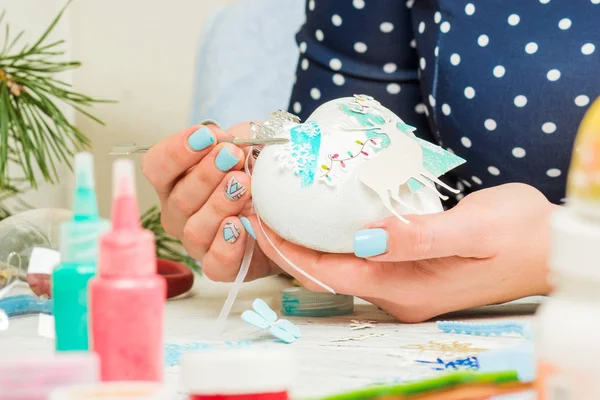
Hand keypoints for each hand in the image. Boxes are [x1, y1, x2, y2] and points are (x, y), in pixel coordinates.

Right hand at [142, 123, 278, 280]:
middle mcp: (180, 213)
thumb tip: (230, 140)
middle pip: (178, 198)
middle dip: (206, 174)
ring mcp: (197, 242)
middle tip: (232, 156)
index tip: (207, 136)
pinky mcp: (221, 266)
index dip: (178, 150)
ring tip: (244, 185)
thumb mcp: (251, 147)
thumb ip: (239, 139)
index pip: (158, 166)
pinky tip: (241, 226)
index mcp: (177, 181)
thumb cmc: (259, 176)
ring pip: (195, 229)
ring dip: (220, 204)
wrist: (285, 213)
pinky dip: (227, 245)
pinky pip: (215, 263)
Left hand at [239, 183, 554, 321]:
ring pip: (342, 266)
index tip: (260, 222)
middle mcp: (399, 295)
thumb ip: (419, 237)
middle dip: (290, 246)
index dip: (290, 250)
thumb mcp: (475, 229)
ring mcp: (405, 287)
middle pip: (328, 273)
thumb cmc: (522, 234)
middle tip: (261, 209)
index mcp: (407, 289)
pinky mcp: (412, 273)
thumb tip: (366, 237)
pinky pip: (361, 258)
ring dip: (310, 241)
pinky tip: (328, 215)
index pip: (330, 272)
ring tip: (284, 208)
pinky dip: (336, 238)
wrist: (550, 248)